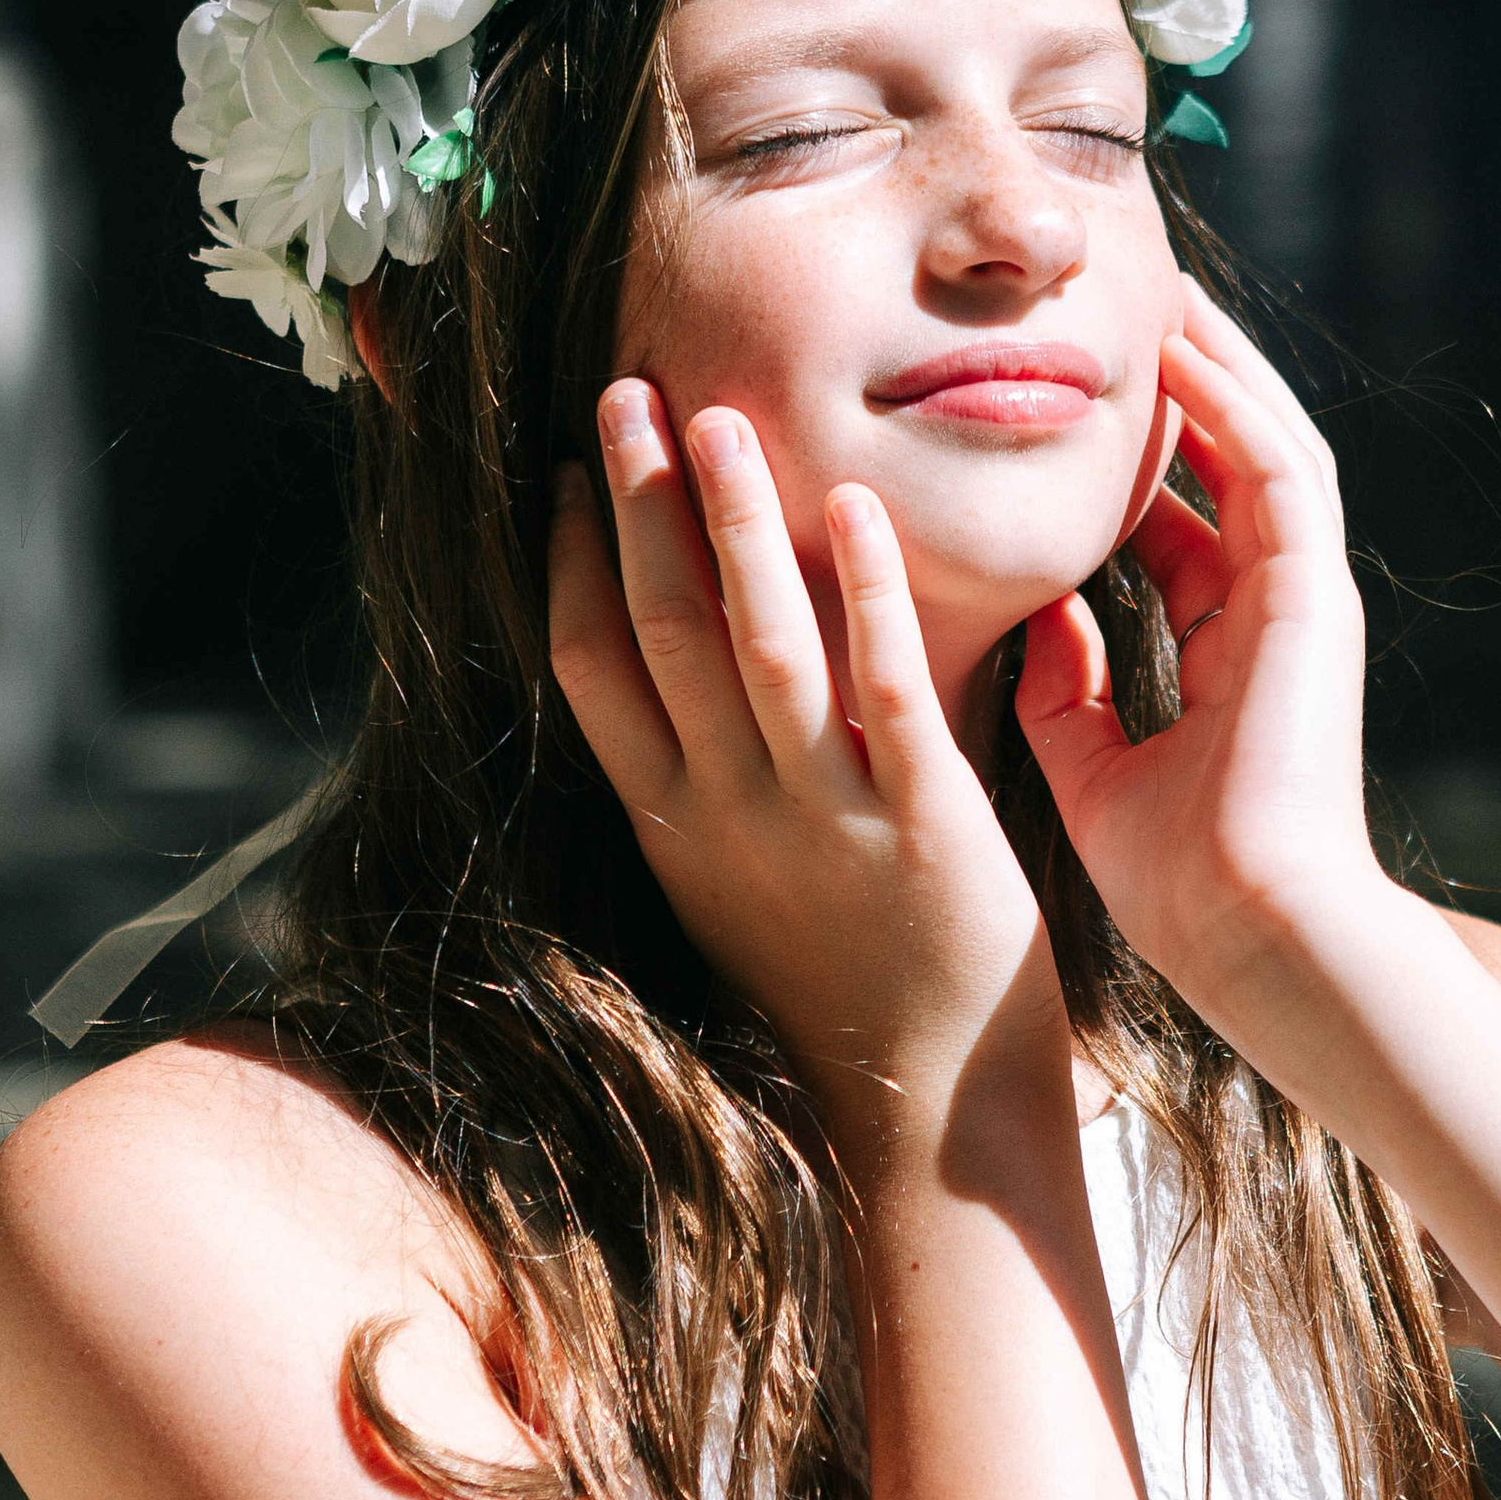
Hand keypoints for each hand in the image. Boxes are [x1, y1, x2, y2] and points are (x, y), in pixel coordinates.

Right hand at [550, 381, 1066, 1128]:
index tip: (573, 470)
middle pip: (655, 631)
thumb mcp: (738, 882)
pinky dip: (865, 595)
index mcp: (673, 825)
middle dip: (636, 503)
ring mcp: (818, 820)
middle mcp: (725, 815)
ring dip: (733, 525)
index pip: (587, 669)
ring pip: (754, 646)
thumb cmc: (844, 985)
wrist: (927, 1110)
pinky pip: (882, 692)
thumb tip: (685, 676)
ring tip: (723, 419)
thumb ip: (707, 781)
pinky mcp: (918, 828)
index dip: (573, 561)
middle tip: (627, 389)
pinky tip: (859, 511)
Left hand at [1015, 281, 1380, 1021]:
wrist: (1251, 933)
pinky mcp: (1315, 596)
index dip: (1130, 462)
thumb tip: (1037, 617)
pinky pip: (1278, 470)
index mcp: (1226, 651)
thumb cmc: (1177, 878)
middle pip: (1229, 465)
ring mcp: (1301, 599)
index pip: (1181, 526)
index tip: (1064, 403)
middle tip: (1120, 309)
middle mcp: (1270, 611)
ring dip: (1216, 368)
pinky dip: (1233, 405)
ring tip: (1160, 293)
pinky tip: (1183, 351)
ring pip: (1265, 445)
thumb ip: (1066, 691)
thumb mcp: (1091, 765)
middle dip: (1183, 387)